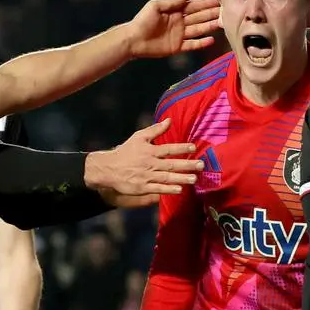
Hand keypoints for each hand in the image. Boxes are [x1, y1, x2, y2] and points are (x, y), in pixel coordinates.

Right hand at [85, 119, 203, 198]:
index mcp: (149, 150)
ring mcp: (146, 176)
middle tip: (201, 165)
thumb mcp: (138, 137)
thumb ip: (155, 130)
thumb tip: (169, 120)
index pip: (168, 148)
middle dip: (187, 165)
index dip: (181, 148)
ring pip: (166, 178)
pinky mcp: (142, 187)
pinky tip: (179, 189)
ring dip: (181, 178)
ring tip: (194, 178)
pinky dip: (168, 189)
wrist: (108, 168)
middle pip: (171, 164)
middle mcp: (149, 163)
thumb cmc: (126, 152)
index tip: (193, 147)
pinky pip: (157, 189)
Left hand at [125, 0, 220, 59]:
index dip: (206, 3)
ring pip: (199, 30)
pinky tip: (211, 40)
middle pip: (200, 17)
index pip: (194, 6)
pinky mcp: (178, 47)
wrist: (133, 40)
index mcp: (176, 11)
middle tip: (226, 12)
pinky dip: (201, 43)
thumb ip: (171, 2)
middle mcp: (180, 22)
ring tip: (222, 24)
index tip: (219, 0)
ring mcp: (180, 35)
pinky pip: (192, 45)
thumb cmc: (142, 20)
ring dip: (210, 26)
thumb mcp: (155, 6)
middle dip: (212, 14)